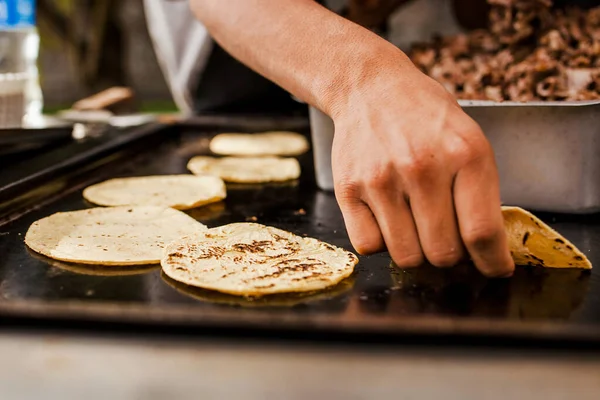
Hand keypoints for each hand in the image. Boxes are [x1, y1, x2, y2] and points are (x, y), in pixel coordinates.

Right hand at [330, 58, 513, 276]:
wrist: (372, 89)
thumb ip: (479, 193)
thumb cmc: (425, 118)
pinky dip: (381, 241)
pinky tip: (386, 217)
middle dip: (449, 253)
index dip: (491, 262)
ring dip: (415, 249)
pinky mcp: (348, 189)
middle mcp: (421, 168)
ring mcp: (381, 180)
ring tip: (414, 223)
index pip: (481, 232)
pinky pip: (368, 246)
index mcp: (464, 155)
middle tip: (445, 235)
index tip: (493, 269)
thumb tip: (484, 251)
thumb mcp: (469, 141)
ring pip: (406, 256)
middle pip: (443, 253)